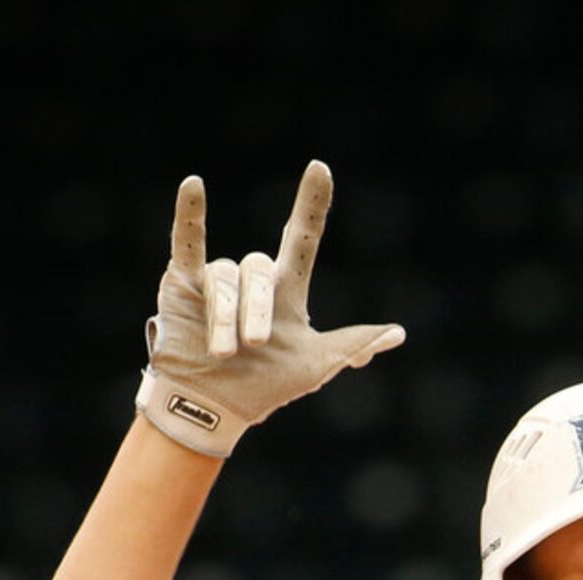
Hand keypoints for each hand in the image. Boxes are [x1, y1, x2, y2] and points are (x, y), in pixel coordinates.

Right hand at [135, 160, 404, 458]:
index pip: (302, 239)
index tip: (319, 169)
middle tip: (253, 346)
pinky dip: (190, 215)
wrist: (214, 407)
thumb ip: (351, 344)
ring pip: (226, 277)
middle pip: (260, 270)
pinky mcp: (184, 280)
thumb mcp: (315, 366)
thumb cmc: (265, 387)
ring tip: (223, 352)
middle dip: (256, 311)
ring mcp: (218, 278)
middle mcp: (253, 280)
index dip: (311, 205)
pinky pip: (188, 241)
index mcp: (286, 292)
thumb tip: (398, 333)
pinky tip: (194, 186)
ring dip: (225, 317)